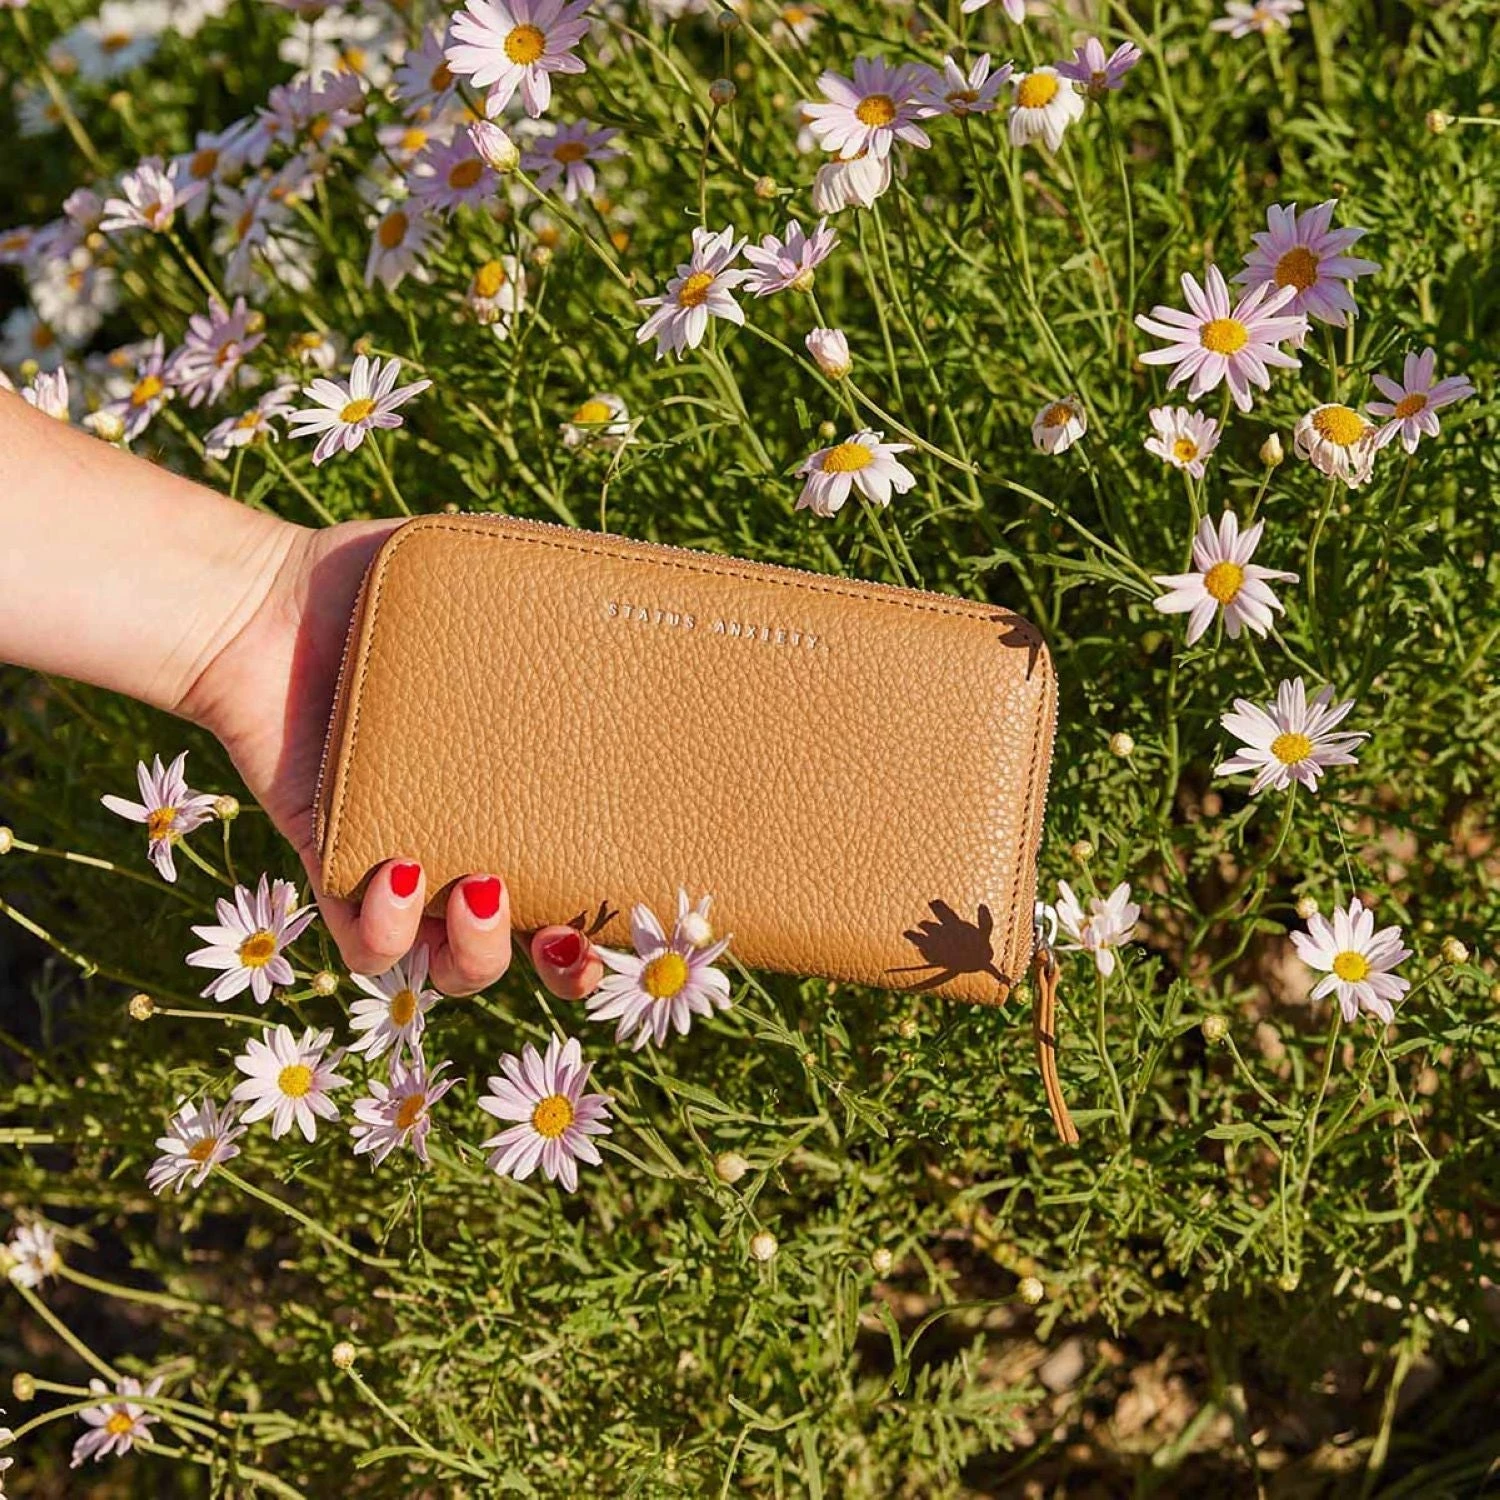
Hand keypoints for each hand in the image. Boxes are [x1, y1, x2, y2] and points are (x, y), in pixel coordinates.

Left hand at [176, 518, 598, 998]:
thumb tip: (645, 578)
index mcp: (512, 794)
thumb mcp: (480, 578)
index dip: (620, 915)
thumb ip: (558, 591)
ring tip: (476, 888)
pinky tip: (399, 868)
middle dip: (564, 968)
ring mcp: (401, 865)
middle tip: (571, 941)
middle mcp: (464, 841)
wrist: (259, 598)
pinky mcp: (332, 870)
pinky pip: (366, 947)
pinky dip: (387, 933)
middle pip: (530, 947)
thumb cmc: (373, 588)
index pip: (582, 874)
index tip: (650, 908)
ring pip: (447, 966)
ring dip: (476, 953)